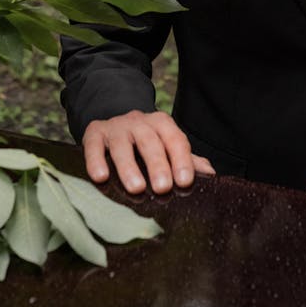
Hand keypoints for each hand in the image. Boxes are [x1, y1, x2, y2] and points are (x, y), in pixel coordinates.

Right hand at [82, 110, 215, 193]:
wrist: (113, 118)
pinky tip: (100, 177)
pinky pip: (94, 145)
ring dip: (129, 166)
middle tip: (162, 188)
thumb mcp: (166, 146)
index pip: (175, 140)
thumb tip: (210, 175)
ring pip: (123, 145)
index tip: (184, 182)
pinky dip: (96, 160)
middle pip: (150, 142)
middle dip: (157, 165)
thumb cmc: (146, 141)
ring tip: (136, 188)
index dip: (181, 160)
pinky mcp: (94, 132)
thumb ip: (187, 160)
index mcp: (162, 124)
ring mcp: (116, 126)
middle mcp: (140, 122)